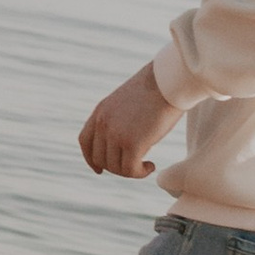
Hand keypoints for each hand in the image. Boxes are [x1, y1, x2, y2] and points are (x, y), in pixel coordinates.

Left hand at [78, 61, 176, 180]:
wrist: (170, 81)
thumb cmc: (157, 88)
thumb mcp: (128, 101)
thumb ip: (120, 118)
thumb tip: (126, 140)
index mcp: (101, 111)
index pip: (85, 141)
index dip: (91, 159)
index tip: (99, 170)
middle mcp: (103, 123)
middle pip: (100, 159)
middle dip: (117, 167)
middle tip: (135, 165)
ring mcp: (116, 134)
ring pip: (115, 167)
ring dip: (131, 171)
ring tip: (146, 164)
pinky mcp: (132, 143)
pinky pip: (131, 170)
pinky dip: (140, 173)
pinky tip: (151, 166)